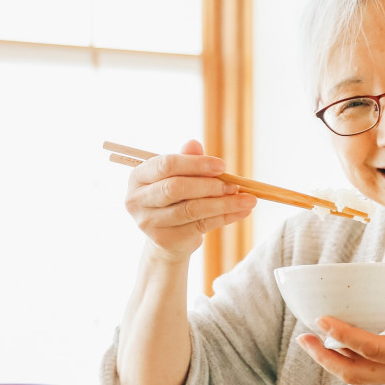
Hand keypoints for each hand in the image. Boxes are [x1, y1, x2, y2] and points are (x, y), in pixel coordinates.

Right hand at [124, 140, 256, 261]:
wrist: (169, 234)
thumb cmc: (175, 197)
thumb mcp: (179, 175)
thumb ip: (187, 159)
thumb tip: (194, 144)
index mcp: (137, 177)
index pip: (166, 165)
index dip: (196, 164)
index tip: (222, 166)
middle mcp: (136, 200)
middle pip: (175, 188)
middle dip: (209, 185)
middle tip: (235, 185)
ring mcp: (148, 222)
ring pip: (191, 210)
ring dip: (223, 203)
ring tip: (247, 200)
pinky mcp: (165, 240)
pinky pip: (200, 226)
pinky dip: (225, 218)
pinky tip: (241, 211)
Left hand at [295, 254, 384, 384]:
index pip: (370, 348)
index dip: (343, 334)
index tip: (320, 320)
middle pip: (351, 372)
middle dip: (323, 357)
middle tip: (302, 338)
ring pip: (356, 376)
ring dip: (332, 360)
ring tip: (313, 341)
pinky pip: (367, 373)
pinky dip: (349, 360)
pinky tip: (342, 345)